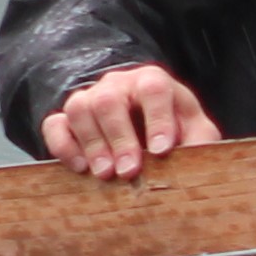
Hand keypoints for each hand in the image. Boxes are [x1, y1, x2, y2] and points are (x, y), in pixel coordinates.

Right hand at [43, 64, 222, 180]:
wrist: (145, 127)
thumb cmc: (175, 128)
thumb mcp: (196, 132)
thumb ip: (200, 143)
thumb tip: (199, 165)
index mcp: (153, 81)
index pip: (154, 89)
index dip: (158, 119)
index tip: (162, 150)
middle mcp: (118, 84)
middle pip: (109, 100)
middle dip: (120, 138)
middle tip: (129, 171)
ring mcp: (90, 97)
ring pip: (79, 109)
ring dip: (92, 143)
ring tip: (105, 173)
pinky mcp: (68, 118)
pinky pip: (55, 124)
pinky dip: (64, 146)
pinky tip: (80, 168)